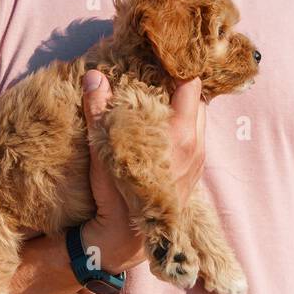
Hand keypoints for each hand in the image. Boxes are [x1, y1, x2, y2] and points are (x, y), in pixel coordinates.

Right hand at [78, 69, 206, 274]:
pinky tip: (165, 123)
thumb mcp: (102, 149)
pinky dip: (184, 126)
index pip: (192, 86)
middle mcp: (196, 146)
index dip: (181, 67)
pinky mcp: (195, 174)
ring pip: (199, 121)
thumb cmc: (115, 194)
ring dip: (184, 106)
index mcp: (180, 135)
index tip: (167, 54)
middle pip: (199, 101)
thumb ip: (98, 110)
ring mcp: (198, 161)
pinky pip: (196, 138)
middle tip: (162, 71)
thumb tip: (94, 75)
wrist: (125, 238)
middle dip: (183, 85)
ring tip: (162, 94)